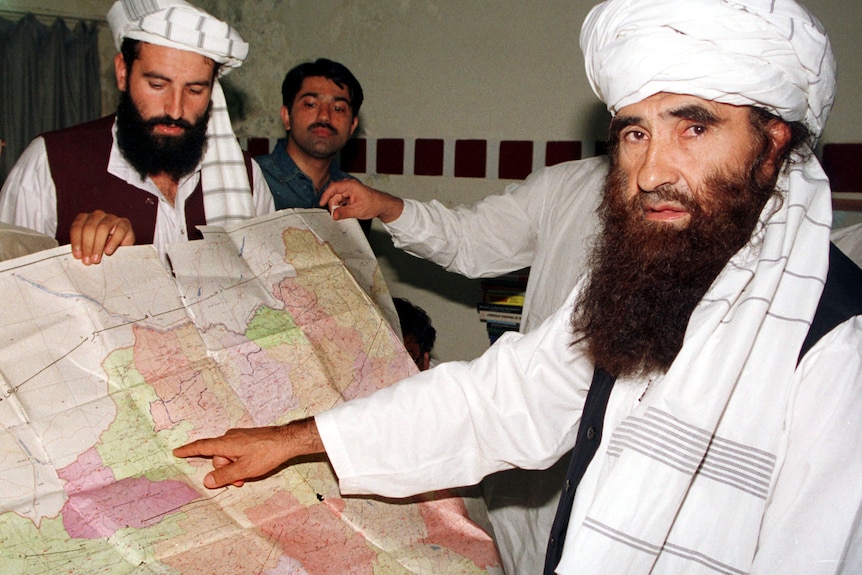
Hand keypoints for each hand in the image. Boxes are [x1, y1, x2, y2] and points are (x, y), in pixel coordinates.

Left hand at [69, 210, 134, 264]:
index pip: (77, 227)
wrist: (122, 249)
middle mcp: (97, 215)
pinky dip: (113, 242)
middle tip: (88, 260)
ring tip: (97, 259)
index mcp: (85, 219)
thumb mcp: (90, 247)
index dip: (76, 242)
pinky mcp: (124, 223)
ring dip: (98, 245)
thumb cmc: (103, 247)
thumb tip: (79, 256)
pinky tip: (108, 251)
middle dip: (87, 245)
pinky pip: (119, 231)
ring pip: (103, 228)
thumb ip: (83, 248)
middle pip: (89, 228)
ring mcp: (111, 218)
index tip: (78, 256)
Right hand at [173, 419, 323, 488]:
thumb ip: (224, 476)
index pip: (202, 447)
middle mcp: (230, 437)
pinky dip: (240, 462)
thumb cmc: (266, 453)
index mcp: (225, 443)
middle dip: (225, 471)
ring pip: (228, 457)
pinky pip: (237, 453)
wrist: (287, 440)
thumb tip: (206, 481)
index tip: (176, 451)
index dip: (188, 451)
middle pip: (218, 458)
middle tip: (239, 481)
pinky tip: (252, 466)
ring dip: (235, 468)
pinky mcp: (248, 439)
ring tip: (249, 474)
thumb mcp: (244, 469)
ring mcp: (239, 437)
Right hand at [319, 180, 403, 223]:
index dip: (325, 195)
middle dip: (333, 205)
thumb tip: (333, 215)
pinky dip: (340, 207)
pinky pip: (341, 201)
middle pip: (334, 195)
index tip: (321, 203)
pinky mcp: (349, 195)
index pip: (333, 187)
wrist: (382, 205)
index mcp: (351, 185)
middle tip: (335, 215)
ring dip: (337, 207)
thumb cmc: (374, 204)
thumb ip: (344, 213)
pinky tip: (345, 212)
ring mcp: (349, 190)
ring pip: (337, 199)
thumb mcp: (358, 210)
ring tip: (343, 214)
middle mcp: (349, 186)